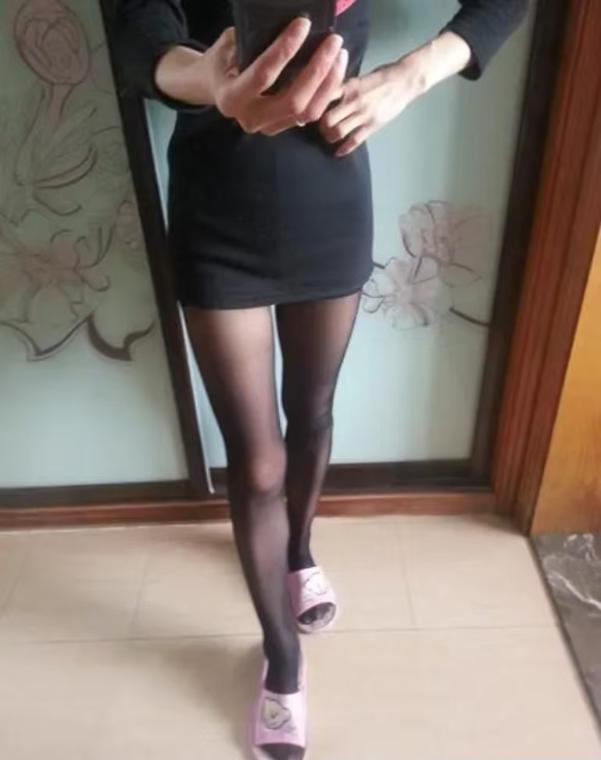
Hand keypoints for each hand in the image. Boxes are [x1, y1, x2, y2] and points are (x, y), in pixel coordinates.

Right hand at [203, 19, 348, 134]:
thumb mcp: (229, 45)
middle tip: (333, 42)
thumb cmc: (222, 61)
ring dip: (328, 84)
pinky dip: (326, 92)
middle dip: (317, 71)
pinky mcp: (282, 127)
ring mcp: (268, 127)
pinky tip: (334, 70)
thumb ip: (252, 41)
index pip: (264, 75)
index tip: (303, 25)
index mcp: (232, 98)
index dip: (285, 49)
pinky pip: (310, 114)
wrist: (215, 88)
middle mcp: (251, 118)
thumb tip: (287, 26)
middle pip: (294, 101)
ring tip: (340, 55)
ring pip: (307, 112)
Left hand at [318, 31, 472, 156]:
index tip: (308, 112)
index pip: (323, 97)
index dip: (312, 107)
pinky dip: (344, 149)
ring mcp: (363, 114)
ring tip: (330, 137)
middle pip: (326, 119)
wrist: (404, 80)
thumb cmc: (380, 77)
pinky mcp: (372, 125)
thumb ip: (342, 89)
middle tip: (320, 128)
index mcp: (347, 86)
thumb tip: (324, 96)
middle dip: (320, 127)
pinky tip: (338, 153)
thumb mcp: (357, 79)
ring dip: (330, 137)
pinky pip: (354, 140)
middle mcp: (352, 101)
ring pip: (338, 132)